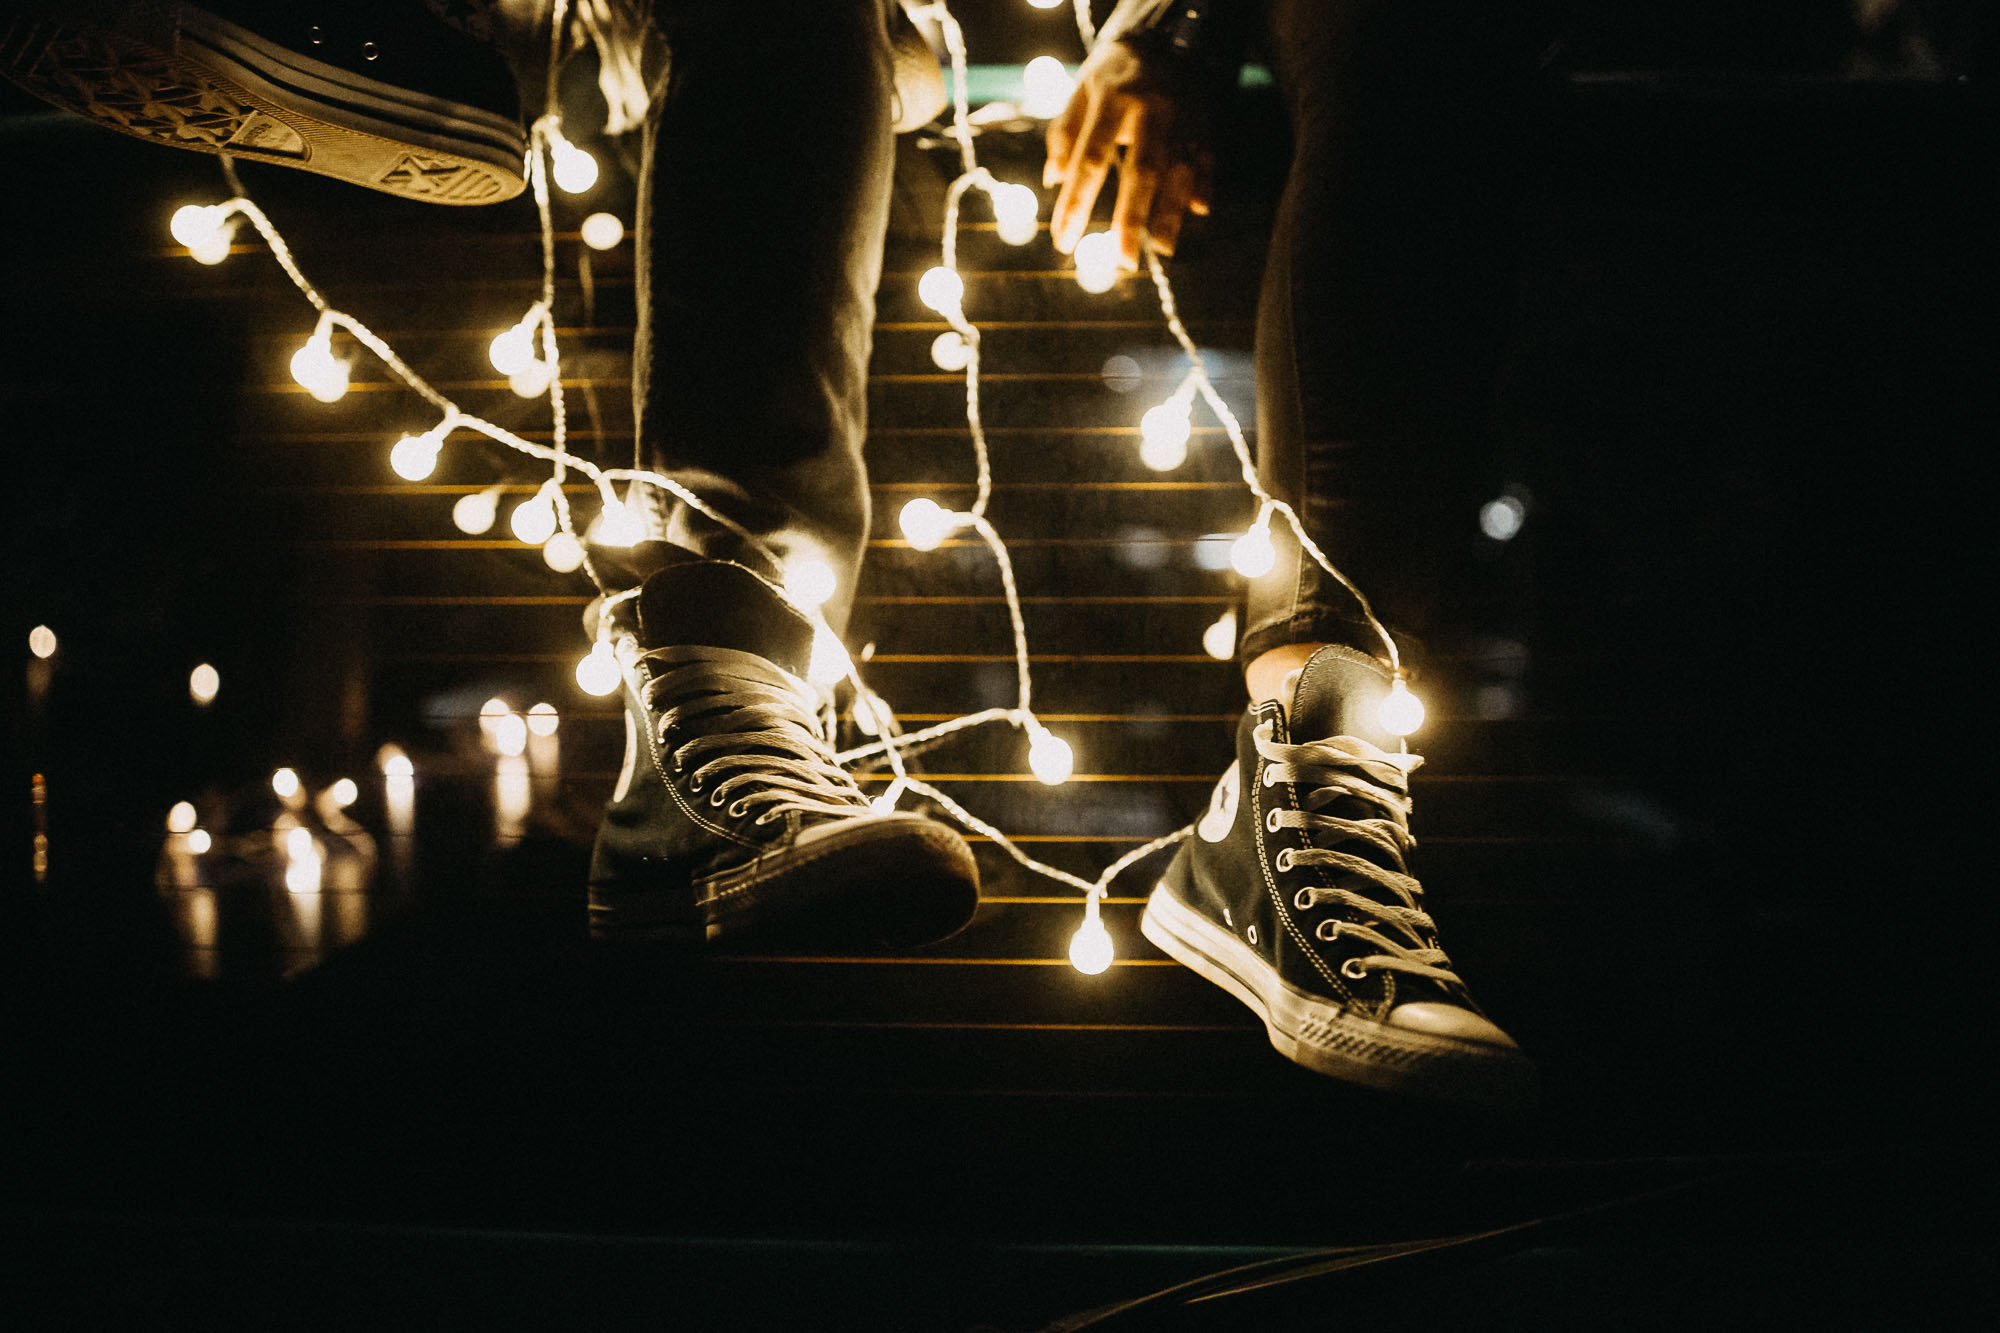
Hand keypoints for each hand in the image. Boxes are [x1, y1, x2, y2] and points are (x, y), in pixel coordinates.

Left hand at [1044, 39, 1213, 269]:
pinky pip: (1208, 159)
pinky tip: (1200, 211)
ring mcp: (1182, 118)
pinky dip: (1205, 185)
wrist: (1166, 40)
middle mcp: (1150, 110)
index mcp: (1111, 100)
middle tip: (1124, 260)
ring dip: (1172, 213)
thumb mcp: (1081, 91)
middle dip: (1132, 218)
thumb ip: (1065, 133)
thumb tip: (1053, 180)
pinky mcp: (1205, 125)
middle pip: (1141, 171)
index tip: (1063, 240)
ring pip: (1179, 171)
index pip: (1089, 159)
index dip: (1075, 202)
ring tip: (1164, 250)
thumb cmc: (1114, 74)